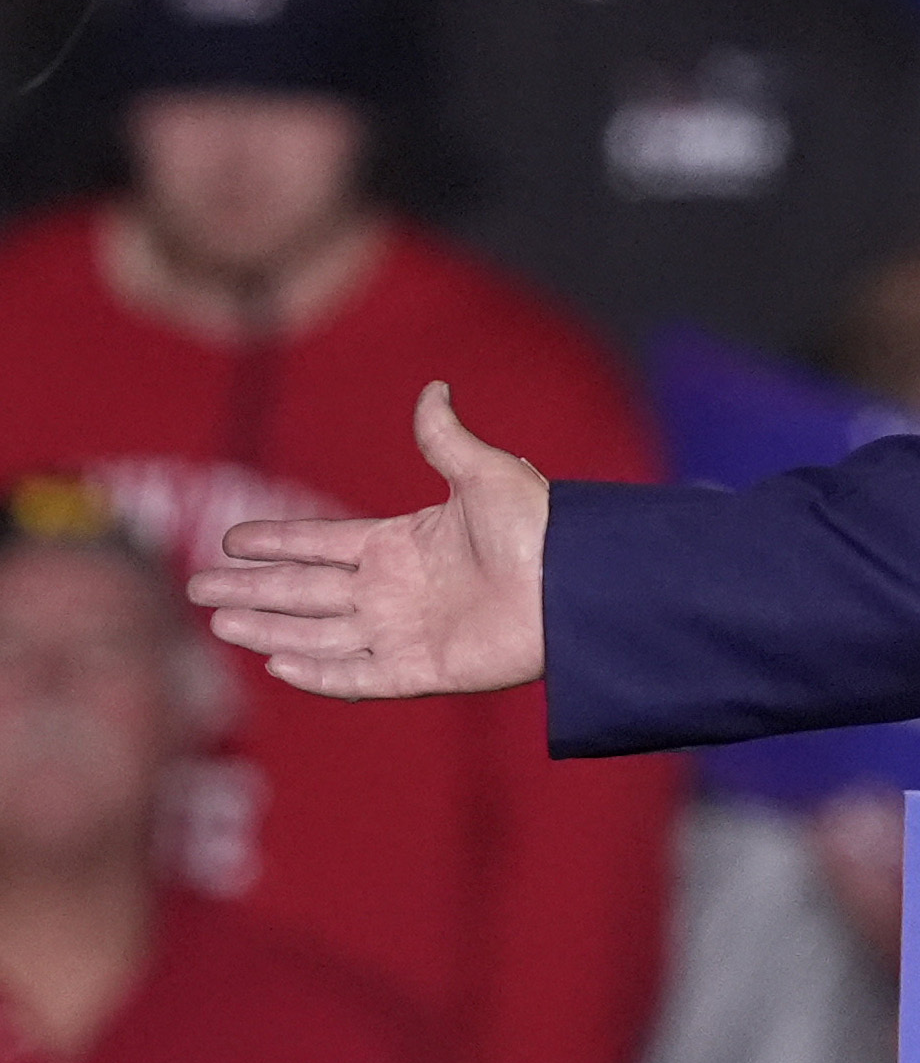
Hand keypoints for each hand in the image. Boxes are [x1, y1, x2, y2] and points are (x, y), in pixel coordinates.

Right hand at [186, 381, 549, 698]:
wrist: (580, 585)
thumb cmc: (543, 529)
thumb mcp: (487, 474)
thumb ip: (445, 438)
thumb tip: (435, 387)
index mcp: (403, 543)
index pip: (322, 544)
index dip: (276, 542)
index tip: (230, 539)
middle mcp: (395, 590)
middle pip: (305, 590)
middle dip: (251, 590)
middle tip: (196, 589)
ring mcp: (405, 631)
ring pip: (319, 633)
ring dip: (270, 629)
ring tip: (219, 622)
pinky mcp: (423, 669)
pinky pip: (359, 675)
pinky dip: (319, 673)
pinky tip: (277, 665)